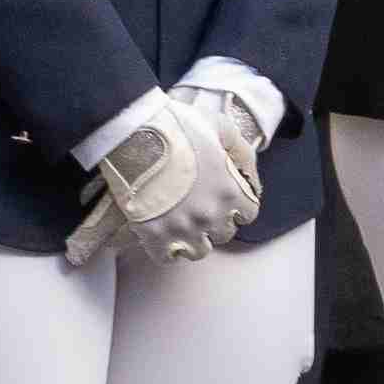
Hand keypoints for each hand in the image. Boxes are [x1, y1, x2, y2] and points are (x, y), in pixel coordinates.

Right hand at [63, 88, 261, 268]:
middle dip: (215, 221)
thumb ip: (242, 152)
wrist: (133, 134)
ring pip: (199, 250)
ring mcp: (183, 229)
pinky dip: (166, 249)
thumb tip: (251, 177)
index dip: (237, 205)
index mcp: (230, 190)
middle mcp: (211, 215)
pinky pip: (167, 257)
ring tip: (180, 223)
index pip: (248, 213)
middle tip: (198, 206)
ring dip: (193, 239)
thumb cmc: (176, 126)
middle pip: (224, 233)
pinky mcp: (155, 236)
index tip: (224, 198)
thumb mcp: (220, 126)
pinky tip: (161, 233)